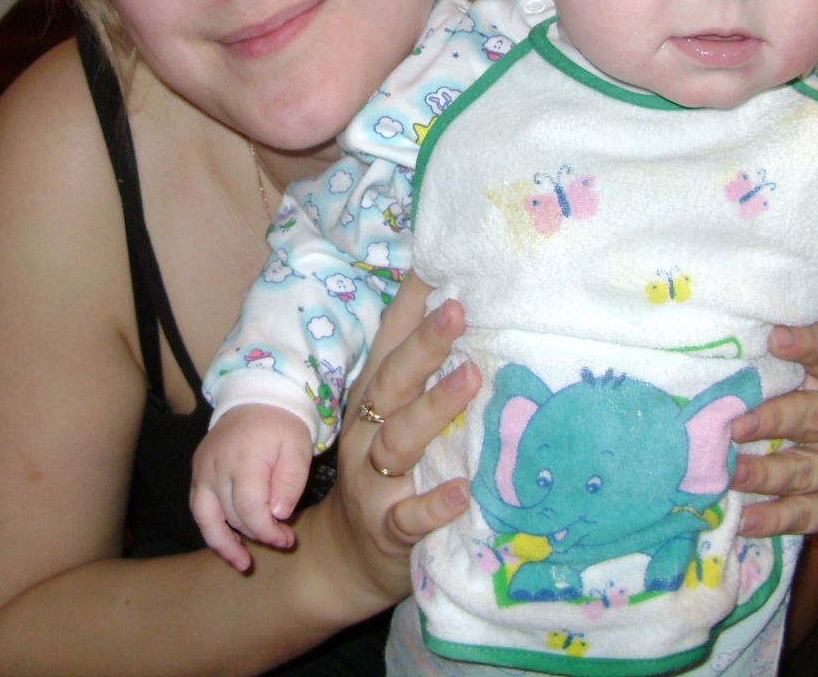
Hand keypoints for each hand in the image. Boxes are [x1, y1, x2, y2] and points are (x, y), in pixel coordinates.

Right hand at [190, 405, 313, 571]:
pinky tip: (227, 542)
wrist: (256, 398)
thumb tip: (278, 514)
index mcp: (244, 460)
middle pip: (232, 515)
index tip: (287, 540)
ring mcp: (202, 470)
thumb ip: (290, 482)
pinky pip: (199, 507)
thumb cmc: (282, 425)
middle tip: (281, 540)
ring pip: (207, 518)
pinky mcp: (197, 472)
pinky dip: (211, 528)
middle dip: (257, 534)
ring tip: (242, 563)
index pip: (250, 509)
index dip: (267, 531)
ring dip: (224, 543)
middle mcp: (216, 467)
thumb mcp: (297, 449)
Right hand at [312, 281, 480, 603]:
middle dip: (424, 343)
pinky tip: (464, 490)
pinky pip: (409, 516)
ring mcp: (373, 480)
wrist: (345, 558)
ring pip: (400, 439)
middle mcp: (367, 430)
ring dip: (435, 407)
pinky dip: (435, 504)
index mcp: (373, 398)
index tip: (440, 259)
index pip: (390, 340)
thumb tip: (465, 307)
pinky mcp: (387, 528)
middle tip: (459, 309)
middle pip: (393, 379)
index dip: (411, 301)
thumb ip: (422, 375)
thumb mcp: (393, 418)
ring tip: (472, 379)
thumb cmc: (385, 472)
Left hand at [729, 321, 817, 536]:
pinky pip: (810, 514)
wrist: (804, 458)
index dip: (806, 343)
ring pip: (810, 469)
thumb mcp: (773, 373)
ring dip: (767, 474)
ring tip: (730, 475)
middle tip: (733, 427)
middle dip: (774, 421)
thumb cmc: (776, 401)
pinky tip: (745, 518)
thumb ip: (754, 357)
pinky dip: (776, 519)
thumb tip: (706, 337)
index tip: (775, 338)